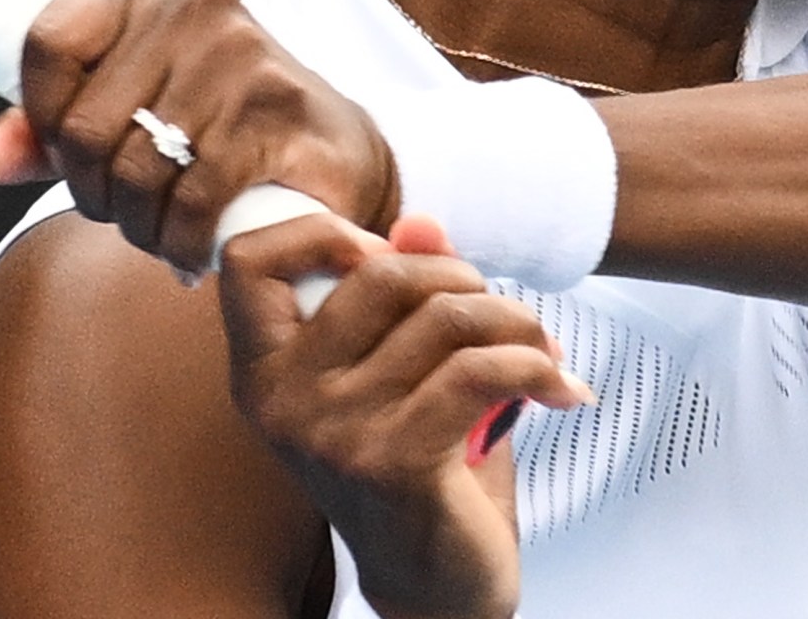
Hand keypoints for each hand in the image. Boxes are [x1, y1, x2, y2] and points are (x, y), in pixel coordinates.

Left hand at [0, 0, 400, 275]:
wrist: (331, 146)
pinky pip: (192, 199)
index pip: (46, 45)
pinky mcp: (277, 108)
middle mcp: (193, 3)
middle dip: (94, 192)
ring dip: (139, 226)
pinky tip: (192, 247)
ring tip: (161, 230)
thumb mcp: (128, 107)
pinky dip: (182, 241)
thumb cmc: (221, 122)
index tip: (69, 155)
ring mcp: (239, 52)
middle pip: (84, 127)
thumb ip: (48, 130)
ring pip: (136, 171)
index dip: (41, 120)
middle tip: (127, 210)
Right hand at [218, 211, 593, 618]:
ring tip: (540, 346)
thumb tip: (421, 225)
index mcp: (262, 373)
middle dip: (459, 277)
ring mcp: (336, 434)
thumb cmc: (413, 467)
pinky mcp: (396, 463)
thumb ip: (402, 295)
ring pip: (446, 318)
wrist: (433, 583)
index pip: (248, 262)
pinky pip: (482, 370)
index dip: (317, 233)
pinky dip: (535, 364)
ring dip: (515, 320)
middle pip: (381, 276)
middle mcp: (285, 402)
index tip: (381, 256)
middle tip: (495, 310)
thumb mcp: (396, 372)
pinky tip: (559, 385)